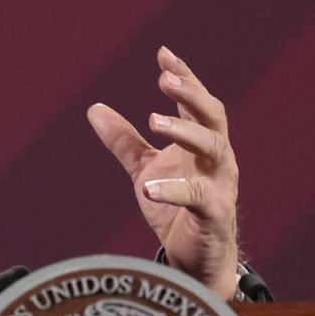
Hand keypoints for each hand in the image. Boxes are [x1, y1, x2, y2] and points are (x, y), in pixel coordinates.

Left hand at [87, 47, 239, 299]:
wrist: (195, 262)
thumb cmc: (175, 209)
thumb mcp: (145, 169)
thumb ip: (124, 141)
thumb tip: (93, 108)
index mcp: (203, 144)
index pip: (197, 103)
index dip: (184, 77)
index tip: (163, 54)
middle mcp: (218, 159)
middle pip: (213, 117)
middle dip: (191, 95)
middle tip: (165, 80)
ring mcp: (221, 185)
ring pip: (213, 148)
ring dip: (184, 131)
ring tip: (153, 120)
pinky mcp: (215, 215)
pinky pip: (198, 197)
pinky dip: (173, 190)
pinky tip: (148, 188)